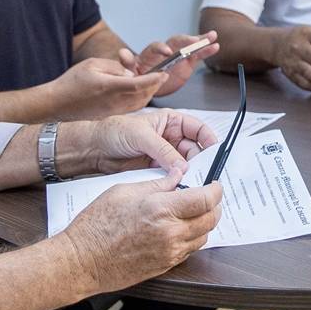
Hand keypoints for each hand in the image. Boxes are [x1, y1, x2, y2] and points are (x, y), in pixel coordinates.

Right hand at [49, 57, 167, 118]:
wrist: (57, 105)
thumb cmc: (72, 83)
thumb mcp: (92, 64)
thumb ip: (115, 67)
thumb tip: (132, 73)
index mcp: (109, 87)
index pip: (138, 83)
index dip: (154, 78)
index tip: (163, 73)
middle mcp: (114, 101)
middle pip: (143, 94)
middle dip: (156, 85)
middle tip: (163, 75)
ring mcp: (114, 111)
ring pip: (140, 102)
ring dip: (150, 92)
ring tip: (155, 82)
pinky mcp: (112, 116)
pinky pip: (133, 108)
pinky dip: (141, 99)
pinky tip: (141, 92)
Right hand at [60, 167, 223, 293]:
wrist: (82, 261)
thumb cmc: (96, 225)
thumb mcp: (124, 191)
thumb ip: (157, 184)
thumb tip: (177, 174)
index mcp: (161, 209)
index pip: (205, 199)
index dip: (215, 190)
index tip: (215, 184)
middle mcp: (171, 233)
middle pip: (211, 220)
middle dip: (214, 206)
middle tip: (208, 197)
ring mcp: (169, 252)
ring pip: (203, 237)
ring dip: (204, 223)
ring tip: (193, 212)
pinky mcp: (165, 266)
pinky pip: (189, 251)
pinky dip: (191, 238)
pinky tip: (179, 229)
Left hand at [81, 111, 218, 175]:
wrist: (95, 149)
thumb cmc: (114, 131)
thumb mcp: (141, 136)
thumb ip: (163, 150)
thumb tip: (182, 166)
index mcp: (171, 122)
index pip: (198, 130)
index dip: (209, 140)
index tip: (216, 152)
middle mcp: (171, 138)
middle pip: (196, 150)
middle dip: (201, 161)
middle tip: (205, 173)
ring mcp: (165, 155)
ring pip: (186, 165)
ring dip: (191, 174)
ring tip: (194, 182)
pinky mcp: (157, 170)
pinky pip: (174, 176)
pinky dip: (178, 182)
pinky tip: (180, 188)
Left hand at [121, 31, 220, 97]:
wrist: (147, 87)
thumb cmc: (137, 78)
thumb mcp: (130, 73)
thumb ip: (128, 63)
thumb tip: (123, 53)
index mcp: (149, 55)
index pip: (154, 47)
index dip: (160, 48)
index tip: (167, 52)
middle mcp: (164, 51)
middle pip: (175, 42)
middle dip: (185, 41)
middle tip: (193, 41)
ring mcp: (176, 56)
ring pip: (188, 45)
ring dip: (200, 40)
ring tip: (212, 36)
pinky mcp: (186, 62)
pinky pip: (197, 55)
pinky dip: (206, 50)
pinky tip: (215, 46)